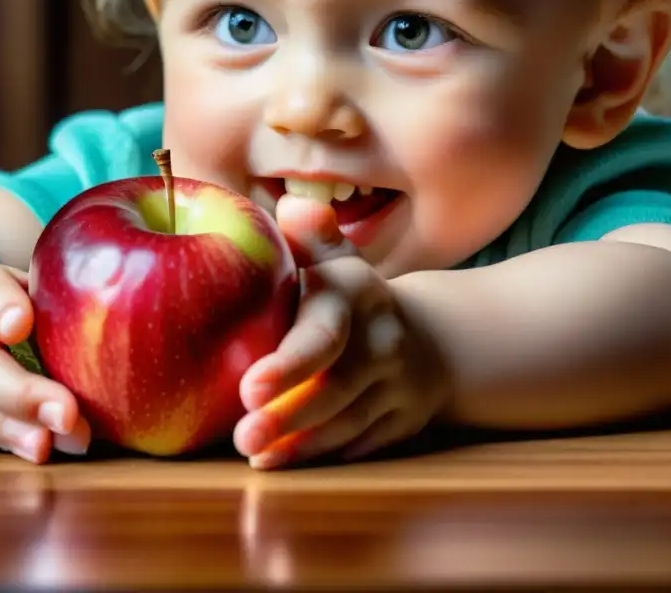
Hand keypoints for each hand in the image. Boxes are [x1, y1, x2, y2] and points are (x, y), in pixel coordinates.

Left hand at [233, 196, 448, 468]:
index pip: (325, 333)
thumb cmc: (347, 297)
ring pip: (347, 423)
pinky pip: (360, 443)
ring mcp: (397, 386)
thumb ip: (310, 238)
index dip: (289, 364)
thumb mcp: (336, 259)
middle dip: (288, 415)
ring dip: (300, 444)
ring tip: (254, 454)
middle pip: (336, 387)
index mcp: (358, 294)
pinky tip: (280, 461)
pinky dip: (322, 454)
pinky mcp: (402, 421)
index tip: (249, 388)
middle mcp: (383, 341)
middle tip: (242, 436)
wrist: (428, 337)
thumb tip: (292, 210)